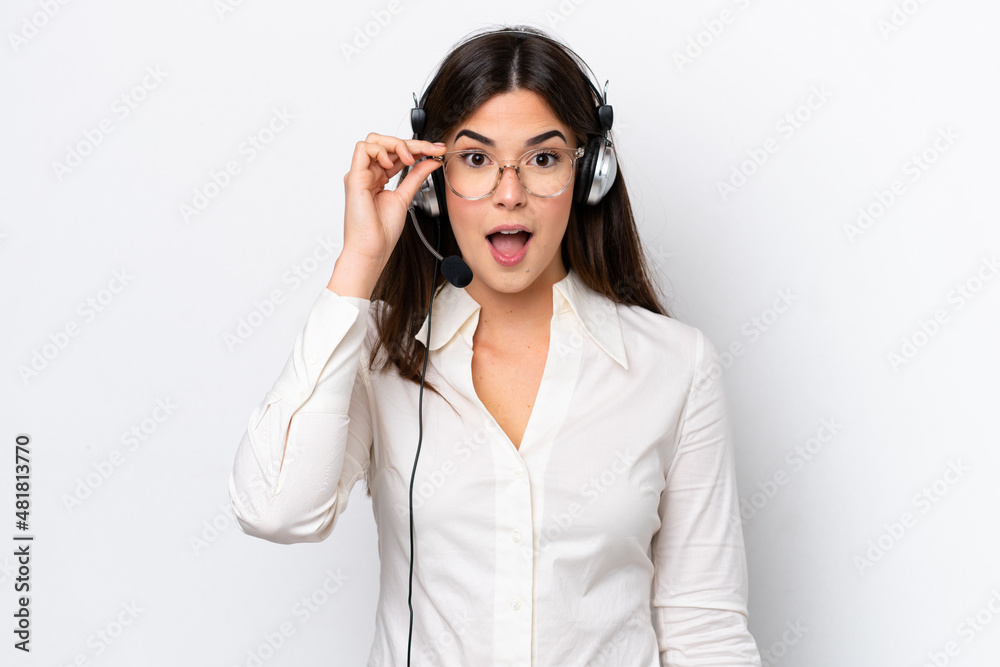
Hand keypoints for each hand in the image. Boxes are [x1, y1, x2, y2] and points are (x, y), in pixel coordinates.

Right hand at [342, 133, 445, 269]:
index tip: (437, 150)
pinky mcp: (355, 177)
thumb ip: (416, 176)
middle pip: (386, 143)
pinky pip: (363, 149)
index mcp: (378, 178)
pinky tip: (392, 163)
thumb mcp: (406, 197)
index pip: (397, 153)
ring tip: (410, 159)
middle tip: (432, 149)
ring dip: (396, 144)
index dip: (417, 148)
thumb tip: (430, 161)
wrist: (372, 249)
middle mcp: (368, 174)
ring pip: (374, 140)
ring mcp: (360, 174)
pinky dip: (381, 150)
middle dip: (412, 143)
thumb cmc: (382, 232)